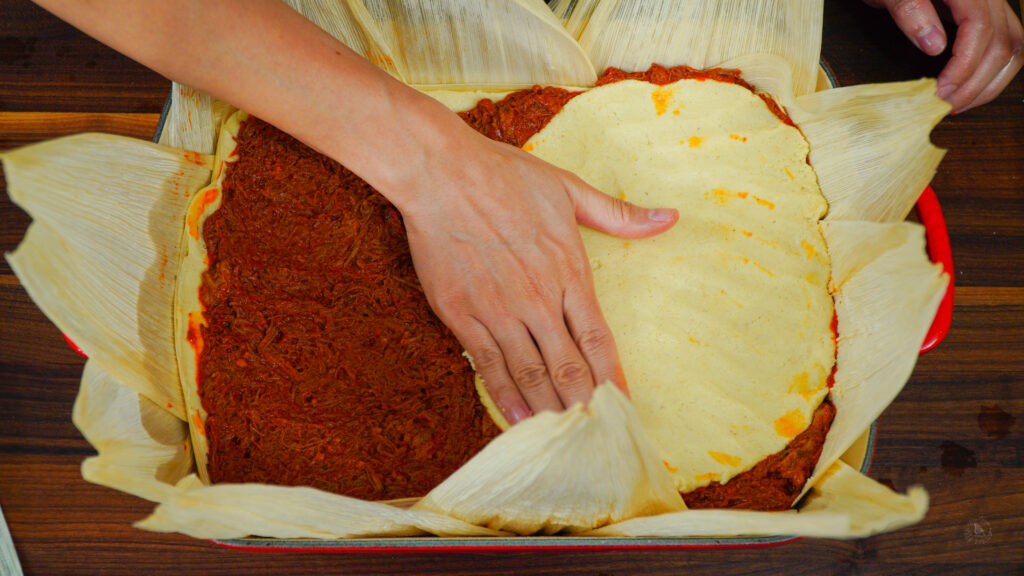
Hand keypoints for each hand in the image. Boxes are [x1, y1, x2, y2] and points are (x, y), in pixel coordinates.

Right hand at [397, 127, 676, 424]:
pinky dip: (506, 396)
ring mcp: (499, 310)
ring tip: (566, 441)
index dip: (613, 378)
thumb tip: (668, 219)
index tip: (624, 406)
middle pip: (569, 367)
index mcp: (568, 271)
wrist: (441, 173)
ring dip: (550, 409)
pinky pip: (488, 365)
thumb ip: (617, 214)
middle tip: (598, 438)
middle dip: (586, 406)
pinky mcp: (463, 314)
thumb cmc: (504, 176)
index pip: (598, 339)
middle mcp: (537, 299)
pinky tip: (519, 421)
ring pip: (531, 373)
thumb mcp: (568, 188)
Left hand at [866, 0, 1022, 112]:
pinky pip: (1007, 41)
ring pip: (1013, 44)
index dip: (963, 65)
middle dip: (976, 82)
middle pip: (1002, 41)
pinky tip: (970, 87)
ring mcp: (993, 1)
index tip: (941, 91)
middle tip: (945, 106)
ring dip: (990, 81)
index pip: (980, 28)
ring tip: (959, 104)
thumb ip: (909, 10)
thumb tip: (934, 46)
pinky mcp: (989, 11)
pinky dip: (993, 69)